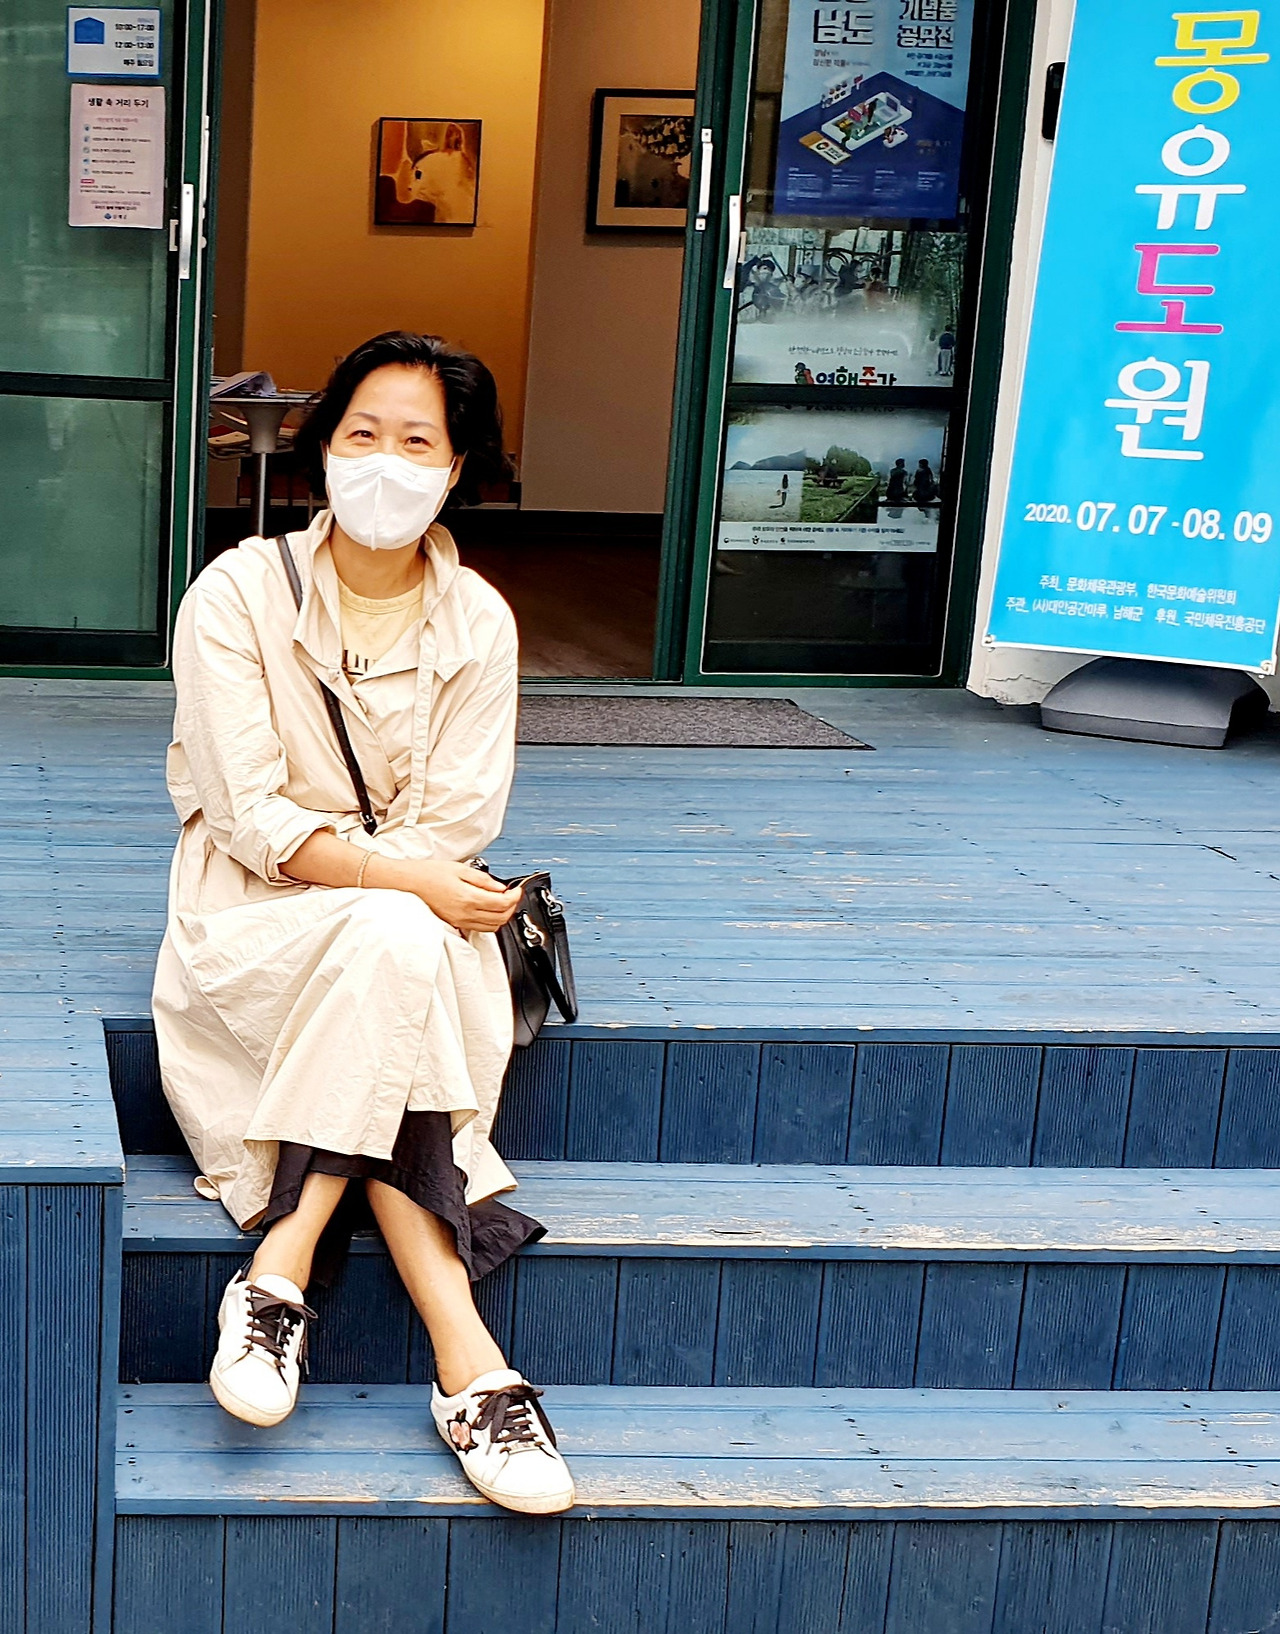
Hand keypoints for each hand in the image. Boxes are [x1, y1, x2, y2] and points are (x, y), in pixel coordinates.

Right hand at [395, 858, 520, 933]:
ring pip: (492, 927)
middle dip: (511, 907)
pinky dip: (490, 921)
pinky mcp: (455, 924)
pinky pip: (479, 929)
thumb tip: (500, 887)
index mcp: (468, 897)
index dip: (514, 897)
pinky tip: (488, 910)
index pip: (502, 903)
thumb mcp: (460, 869)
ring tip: (502, 902)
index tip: (516, 890)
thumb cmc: (429, 874)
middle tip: (512, 896)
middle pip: (500, 918)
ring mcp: (460, 921)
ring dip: (502, 916)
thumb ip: (483, 880)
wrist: (410, 883)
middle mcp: (465, 913)